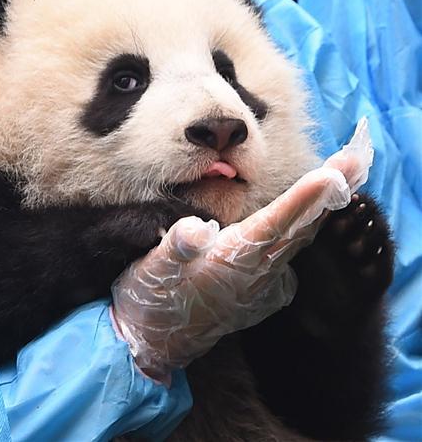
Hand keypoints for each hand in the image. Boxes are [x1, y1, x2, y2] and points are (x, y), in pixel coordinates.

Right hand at [111, 119, 373, 381]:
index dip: (303, 199)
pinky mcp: (264, 294)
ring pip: (299, 243)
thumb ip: (177, 246)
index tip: (331, 177)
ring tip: (339, 180)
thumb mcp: (154, 266)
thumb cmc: (152, 295)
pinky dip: (304, 232)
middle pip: (300, 229)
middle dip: (325, 195)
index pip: (276, 223)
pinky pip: (291, 258)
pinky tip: (309, 218)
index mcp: (233, 261)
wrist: (154, 342)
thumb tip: (197, 229)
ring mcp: (265, 288)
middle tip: (352, 161)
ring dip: (320, 211)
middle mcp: (257, 276)